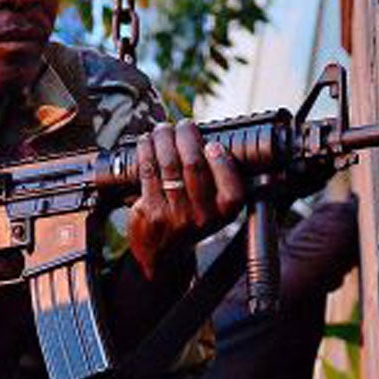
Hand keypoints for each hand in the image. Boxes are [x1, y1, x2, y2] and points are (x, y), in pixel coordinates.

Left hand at [130, 122, 247, 278]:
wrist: (163, 252)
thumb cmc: (191, 218)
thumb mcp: (215, 207)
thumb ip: (221, 178)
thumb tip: (211, 135)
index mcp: (225, 212)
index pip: (231, 184)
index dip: (221, 159)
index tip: (212, 144)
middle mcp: (202, 216)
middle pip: (194, 164)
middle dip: (187, 136)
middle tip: (184, 126)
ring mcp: (175, 215)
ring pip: (169, 164)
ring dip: (164, 138)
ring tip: (163, 129)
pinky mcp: (151, 211)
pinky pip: (148, 171)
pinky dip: (146, 150)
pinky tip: (147, 141)